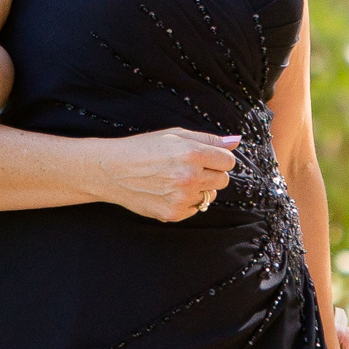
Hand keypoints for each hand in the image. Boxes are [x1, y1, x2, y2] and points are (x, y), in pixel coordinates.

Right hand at [99, 128, 238, 222]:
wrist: (112, 170)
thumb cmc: (143, 148)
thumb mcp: (175, 135)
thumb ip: (209, 139)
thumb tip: (236, 141)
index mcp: (192, 153)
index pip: (228, 162)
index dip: (219, 159)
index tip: (207, 158)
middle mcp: (189, 177)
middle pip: (223, 180)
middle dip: (211, 174)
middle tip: (190, 168)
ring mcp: (181, 197)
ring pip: (209, 196)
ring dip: (199, 189)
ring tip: (176, 180)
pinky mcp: (174, 213)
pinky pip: (195, 208)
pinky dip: (186, 201)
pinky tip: (168, 191)